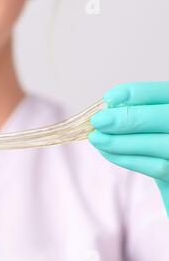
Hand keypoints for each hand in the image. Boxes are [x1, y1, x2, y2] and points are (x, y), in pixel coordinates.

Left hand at [89, 82, 168, 215]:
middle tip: (98, 121)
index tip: (110, 97)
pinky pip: (159, 167)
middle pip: (168, 116)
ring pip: (162, 144)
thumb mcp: (151, 129)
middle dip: (128, 118)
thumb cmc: (161, 152)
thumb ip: (137, 117)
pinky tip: (107, 152)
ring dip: (122, 141)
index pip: (168, 93)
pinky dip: (128, 159)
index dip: (141, 93)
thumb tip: (107, 108)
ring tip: (97, 138)